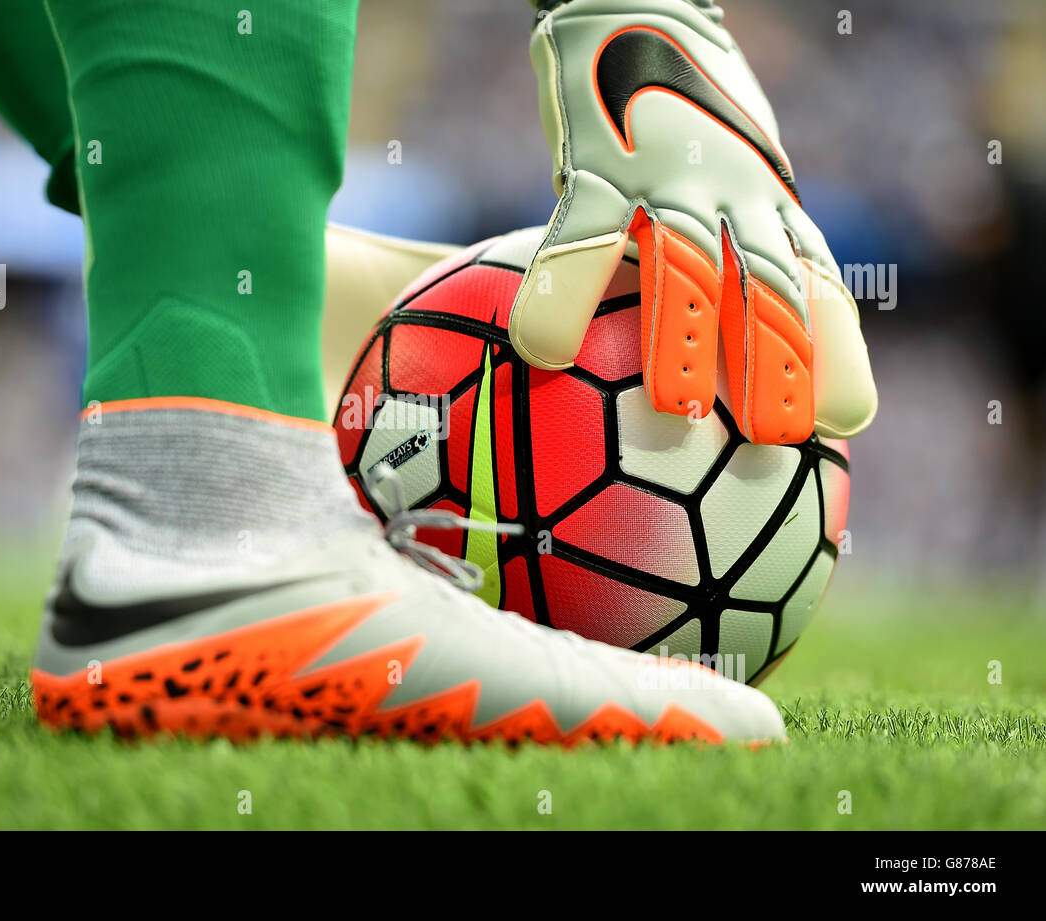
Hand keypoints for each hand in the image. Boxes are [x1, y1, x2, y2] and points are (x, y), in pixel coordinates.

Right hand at [510, 0, 876, 443]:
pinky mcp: (602, 162)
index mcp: (769, 201)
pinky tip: (538, 350)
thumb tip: (694, 338)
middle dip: (781, 361)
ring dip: (686, 339)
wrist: (642, 2)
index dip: (834, 351)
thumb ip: (722, 238)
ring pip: (689, 264)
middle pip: (773, 285)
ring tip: (678, 411)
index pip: (817, 281)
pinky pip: (579, 236)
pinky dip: (561, 293)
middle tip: (781, 437)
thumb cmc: (677, 104)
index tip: (843, 421)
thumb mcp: (723, 166)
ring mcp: (672, 176)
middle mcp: (736, 192)